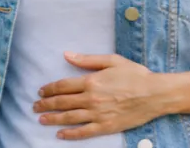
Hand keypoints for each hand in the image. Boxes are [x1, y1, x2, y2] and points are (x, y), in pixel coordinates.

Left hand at [32, 52, 164, 140]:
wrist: (155, 94)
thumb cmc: (135, 74)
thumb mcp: (112, 61)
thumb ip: (87, 60)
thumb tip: (67, 55)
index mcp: (91, 80)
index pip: (63, 85)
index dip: (49, 88)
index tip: (40, 91)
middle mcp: (91, 98)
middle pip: (62, 102)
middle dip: (45, 104)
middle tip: (34, 106)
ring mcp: (97, 114)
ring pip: (69, 117)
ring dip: (52, 119)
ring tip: (41, 119)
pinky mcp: (105, 126)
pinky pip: (83, 132)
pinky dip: (70, 134)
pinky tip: (60, 134)